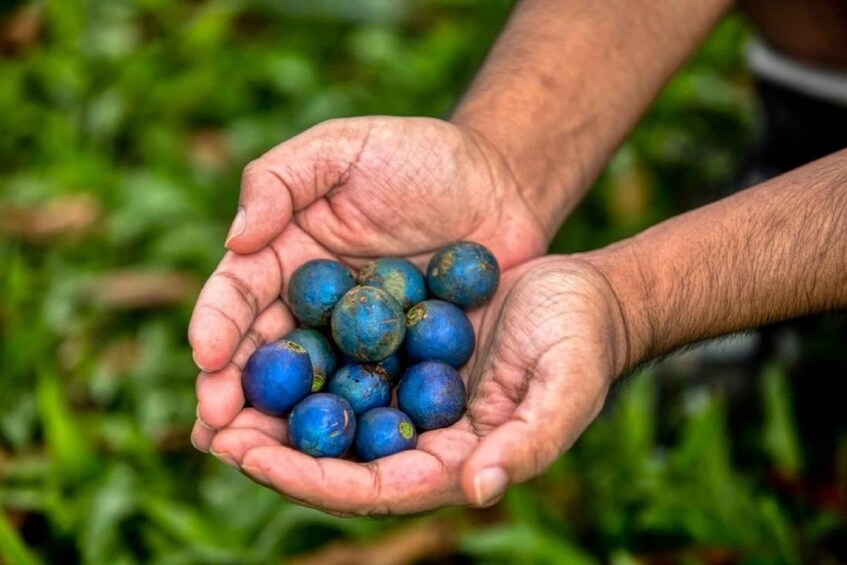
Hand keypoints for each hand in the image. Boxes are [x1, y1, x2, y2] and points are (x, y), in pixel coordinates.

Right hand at [189, 116, 551, 442]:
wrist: (498, 185)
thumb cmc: (420, 156)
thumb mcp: (344, 147)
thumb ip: (281, 179)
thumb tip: (236, 240)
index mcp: (285, 255)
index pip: (238, 294)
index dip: (216, 325)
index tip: (206, 358)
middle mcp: (311, 306)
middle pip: (262, 355)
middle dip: (234, 394)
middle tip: (216, 432)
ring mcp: (355, 341)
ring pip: (308, 388)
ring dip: (278, 426)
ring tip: (253, 460)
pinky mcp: (400, 365)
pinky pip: (369, 398)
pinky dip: (348, 429)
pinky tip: (332, 462)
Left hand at [203, 256, 630, 514]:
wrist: (584, 293)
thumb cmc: (582, 342)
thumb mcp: (565, 388)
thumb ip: (528, 441)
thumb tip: (479, 488)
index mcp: (452, 462)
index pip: (372, 487)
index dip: (311, 479)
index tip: (253, 458)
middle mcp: (419, 437)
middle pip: (335, 458)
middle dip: (273, 450)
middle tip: (212, 431)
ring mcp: (406, 395)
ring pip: (329, 413)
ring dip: (274, 408)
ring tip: (215, 393)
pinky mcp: (399, 352)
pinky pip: (342, 361)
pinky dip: (302, 358)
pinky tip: (260, 340)